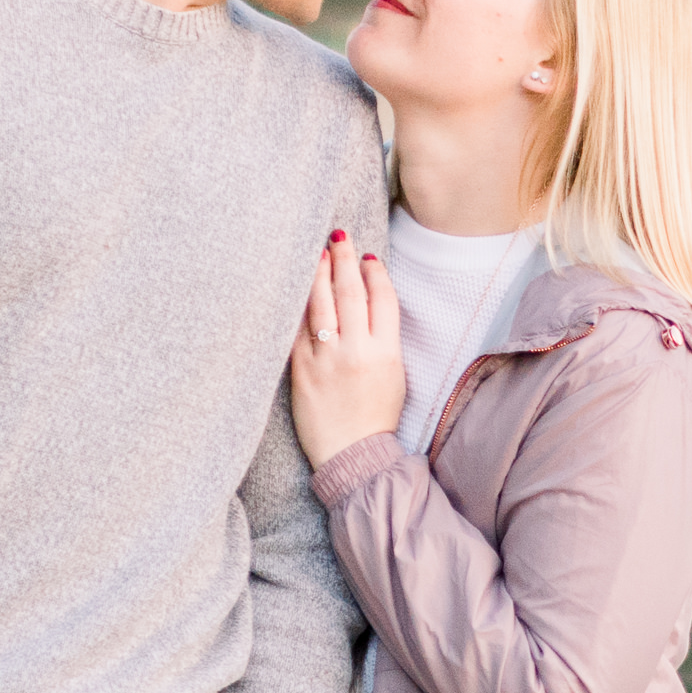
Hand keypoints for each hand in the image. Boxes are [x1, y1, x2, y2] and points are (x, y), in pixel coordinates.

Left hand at [289, 227, 400, 467]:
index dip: (375, 273)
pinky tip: (296, 288)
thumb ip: (383, 337)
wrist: (351, 455)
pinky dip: (298, 305)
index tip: (367, 257)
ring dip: (318, 273)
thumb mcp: (395, 374)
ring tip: (316, 252)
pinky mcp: (302, 370)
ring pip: (321, 304)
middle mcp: (356, 351)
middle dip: (343, 260)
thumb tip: (368, 300)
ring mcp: (326, 359)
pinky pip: (298, 329)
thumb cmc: (375, 415)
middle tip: (338, 237)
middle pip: (350, 293)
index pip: (382, 299)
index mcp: (386, 352)